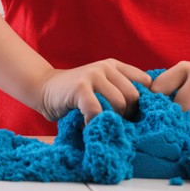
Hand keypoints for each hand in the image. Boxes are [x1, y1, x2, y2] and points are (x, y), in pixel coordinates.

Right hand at [37, 59, 151, 122]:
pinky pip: (97, 110)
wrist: (44, 88)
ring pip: (119, 103)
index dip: (143, 101)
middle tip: (114, 122)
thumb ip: (119, 90)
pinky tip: (87, 125)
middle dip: (128, 114)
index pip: (145, 81)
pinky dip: (95, 122)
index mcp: (115, 66)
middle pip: (134, 95)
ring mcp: (93, 75)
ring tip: (100, 123)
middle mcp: (106, 67)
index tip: (132, 115)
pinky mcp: (80, 87)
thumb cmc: (76, 94)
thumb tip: (144, 113)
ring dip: (112, 119)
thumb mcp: (102, 85)